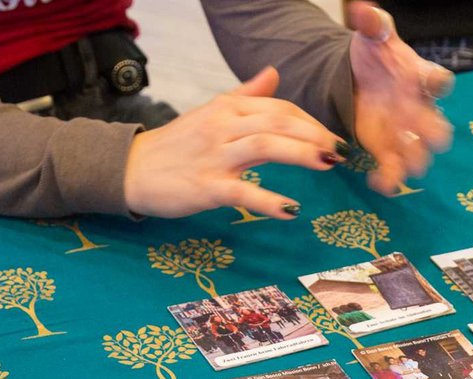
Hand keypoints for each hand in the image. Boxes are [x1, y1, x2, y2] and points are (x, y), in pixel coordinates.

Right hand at [123, 67, 344, 217]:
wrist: (131, 169)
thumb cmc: (176, 144)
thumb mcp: (211, 113)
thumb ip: (245, 95)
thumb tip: (274, 73)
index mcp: (227, 108)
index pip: (278, 108)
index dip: (310, 121)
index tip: (332, 137)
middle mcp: (223, 127)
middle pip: (277, 122)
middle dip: (315, 134)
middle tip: (341, 151)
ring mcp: (214, 156)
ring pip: (265, 147)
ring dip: (301, 154)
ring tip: (328, 164)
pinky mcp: (206, 187)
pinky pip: (243, 191)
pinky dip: (269, 201)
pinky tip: (292, 210)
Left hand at [347, 2, 453, 192]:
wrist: (358, 79)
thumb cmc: (375, 56)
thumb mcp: (372, 36)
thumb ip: (372, 24)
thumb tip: (363, 9)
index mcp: (419, 78)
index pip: (437, 80)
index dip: (439, 83)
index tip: (437, 83)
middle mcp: (419, 108)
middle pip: (437, 125)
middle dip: (435, 133)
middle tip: (430, 136)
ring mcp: (405, 132)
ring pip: (420, 154)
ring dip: (415, 161)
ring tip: (405, 166)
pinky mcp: (387, 149)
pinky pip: (394, 169)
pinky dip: (390, 179)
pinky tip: (377, 182)